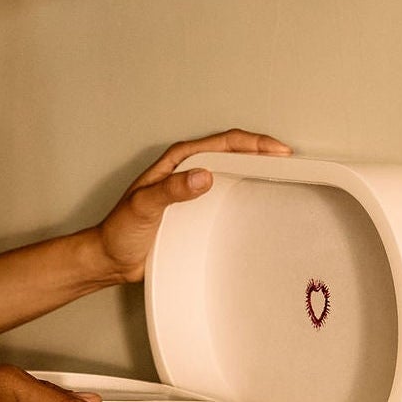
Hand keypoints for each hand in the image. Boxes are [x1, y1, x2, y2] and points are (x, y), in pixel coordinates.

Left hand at [91, 129, 290, 284]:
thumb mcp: (143, 206)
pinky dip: (247, 192)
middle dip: (263, 151)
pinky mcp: (197, 210)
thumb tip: (203, 176)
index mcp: (177, 161)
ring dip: (258, 170)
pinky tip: (260, 201)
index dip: (253, 143)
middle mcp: (188, 171)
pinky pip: (227, 194)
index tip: (277, 151)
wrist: (111, 258)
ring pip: (233, 171)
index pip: (223, 143)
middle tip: (290, 161)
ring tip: (284, 175)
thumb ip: (171, 190)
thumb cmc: (120, 230)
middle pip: (234, 152)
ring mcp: (194, 190)